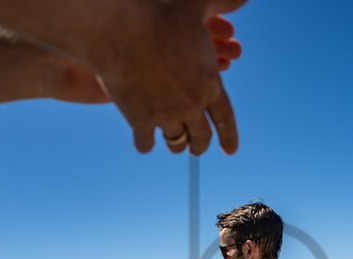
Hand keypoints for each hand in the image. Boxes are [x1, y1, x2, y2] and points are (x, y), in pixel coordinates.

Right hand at [90, 0, 247, 154]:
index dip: (229, 137)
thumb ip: (222, 3)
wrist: (123, 32)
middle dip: (199, 145)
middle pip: (201, 137)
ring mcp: (167, 116)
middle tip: (196, 148)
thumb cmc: (161, 17)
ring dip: (176, 144)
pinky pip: (146, 143)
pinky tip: (143, 141)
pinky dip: (145, 143)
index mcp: (210, 85)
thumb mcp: (197, 7)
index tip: (230, 150)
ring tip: (173, 143)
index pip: (226, 119)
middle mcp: (193, 107)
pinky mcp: (141, 122)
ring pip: (176, 143)